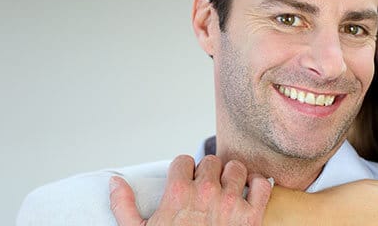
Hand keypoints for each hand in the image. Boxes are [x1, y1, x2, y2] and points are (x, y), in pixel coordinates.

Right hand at [109, 154, 271, 225]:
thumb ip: (124, 206)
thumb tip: (115, 182)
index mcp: (178, 193)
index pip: (184, 160)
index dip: (184, 171)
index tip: (186, 183)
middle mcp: (206, 192)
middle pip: (211, 161)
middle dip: (208, 173)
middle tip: (206, 189)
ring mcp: (231, 203)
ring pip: (236, 168)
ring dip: (233, 176)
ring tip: (228, 190)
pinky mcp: (252, 217)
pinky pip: (262, 185)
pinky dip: (258, 186)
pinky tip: (249, 195)